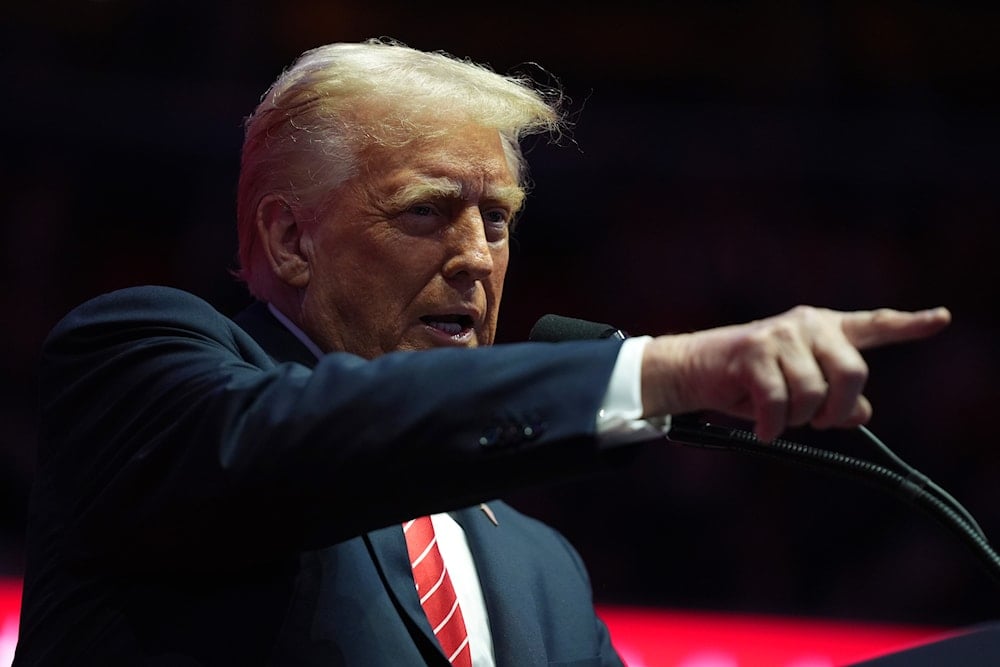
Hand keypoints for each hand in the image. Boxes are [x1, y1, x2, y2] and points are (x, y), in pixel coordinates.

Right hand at [641, 306, 951, 441]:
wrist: (694, 368)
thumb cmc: (748, 379)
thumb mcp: (797, 387)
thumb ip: (835, 397)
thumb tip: (862, 413)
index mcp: (824, 328)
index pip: (874, 325)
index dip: (910, 325)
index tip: (942, 319)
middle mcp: (807, 325)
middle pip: (854, 372)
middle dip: (839, 408)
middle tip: (820, 422)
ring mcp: (780, 336)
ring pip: (814, 393)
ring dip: (798, 419)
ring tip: (778, 419)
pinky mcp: (754, 354)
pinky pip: (779, 403)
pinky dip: (773, 426)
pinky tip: (763, 430)